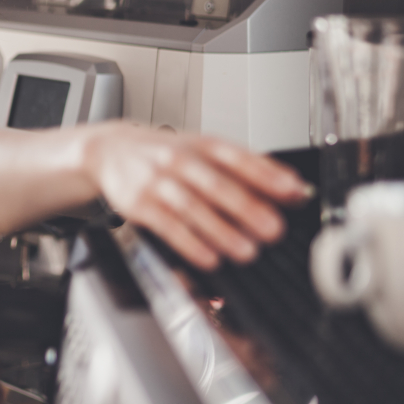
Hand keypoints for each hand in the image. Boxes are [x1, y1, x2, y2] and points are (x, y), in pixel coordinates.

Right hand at [85, 124, 310, 269]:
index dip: (267, 175)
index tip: (293, 191)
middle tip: (272, 228)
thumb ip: (244, 168)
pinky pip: (168, 226)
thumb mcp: (202, 150)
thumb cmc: (164, 154)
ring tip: (247, 251)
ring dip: (222, 231)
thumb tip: (292, 189)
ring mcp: (158, 183)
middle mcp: (181, 161)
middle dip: (247, 208)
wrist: (110, 150)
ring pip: (193, 208)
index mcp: (203, 145)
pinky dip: (190, 243)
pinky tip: (209, 257)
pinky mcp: (140, 205)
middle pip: (217, 184)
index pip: (238, 158)